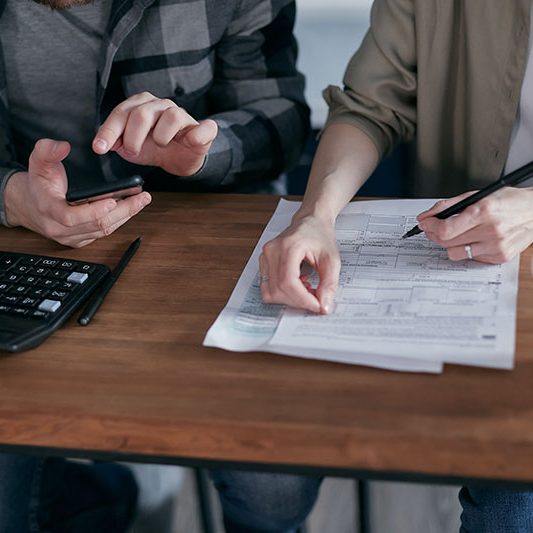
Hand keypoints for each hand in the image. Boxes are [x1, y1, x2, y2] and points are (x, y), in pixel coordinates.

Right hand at [4, 139, 151, 247]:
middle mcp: (60, 228)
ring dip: (126, 216)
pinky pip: (103, 233)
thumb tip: (63, 146)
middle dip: (123, 211)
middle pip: (97, 225)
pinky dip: (119, 221)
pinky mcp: (81, 240)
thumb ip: (47, 150)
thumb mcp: (37, 162)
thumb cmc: (38, 184)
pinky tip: (131, 208)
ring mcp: (72, 237)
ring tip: (142, 201)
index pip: (72, 218)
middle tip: (141, 198)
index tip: (112, 201)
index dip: (93, 211)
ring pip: (103, 231)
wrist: (29, 205)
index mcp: (49, 210)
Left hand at [92, 92, 217, 175]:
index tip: (100, 148)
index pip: (122, 113)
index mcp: (142, 105)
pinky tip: (188, 141)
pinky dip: (196, 135)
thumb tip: (104, 143)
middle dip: (133, 137)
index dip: (109, 131)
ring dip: (161, 137)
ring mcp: (183, 115)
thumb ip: (116, 142)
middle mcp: (162, 105)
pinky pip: (203, 128)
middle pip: (142, 114)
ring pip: (171, 116)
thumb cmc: (155, 148)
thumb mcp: (130, 147)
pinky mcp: (203, 129)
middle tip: (133, 151)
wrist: (180, 159)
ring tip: (160, 145)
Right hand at [260, 215, 340, 313]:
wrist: (310, 221)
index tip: (318, 305)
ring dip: (289, 298)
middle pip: (278, 290)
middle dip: (298, 301)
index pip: (288, 282)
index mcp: (288, 246)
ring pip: (270, 292)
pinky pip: (267, 287)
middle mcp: (272, 251)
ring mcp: (265, 257)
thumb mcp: (332, 259)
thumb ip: (329, 284)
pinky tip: (297, 284)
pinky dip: (283, 293)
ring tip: (305, 288)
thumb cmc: (320, 235)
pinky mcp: (263, 263)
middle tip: (315, 298)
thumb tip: (323, 306)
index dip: (303, 299)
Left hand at [417, 187, 532, 262]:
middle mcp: (491, 231)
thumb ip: (448, 205)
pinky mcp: (500, 257)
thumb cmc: (507, 201)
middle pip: (447, 243)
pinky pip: (471, 258)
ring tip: (455, 234)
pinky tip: (474, 239)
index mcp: (483, 212)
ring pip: (456, 253)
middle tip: (433, 228)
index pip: (445, 229)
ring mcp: (496, 246)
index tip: (425, 224)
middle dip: (434, 235)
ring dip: (450, 244)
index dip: (430, 227)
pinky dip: (467, 249)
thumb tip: (426, 216)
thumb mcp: (477, 195)